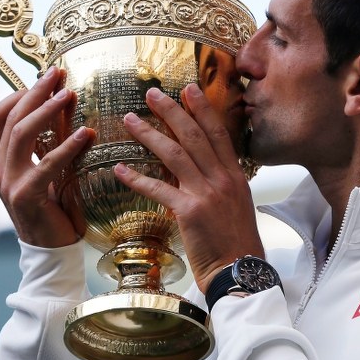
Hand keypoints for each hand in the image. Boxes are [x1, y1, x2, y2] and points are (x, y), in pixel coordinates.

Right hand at [0, 66, 93, 247]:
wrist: (52, 252)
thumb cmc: (56, 209)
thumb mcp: (52, 171)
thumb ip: (51, 144)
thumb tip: (68, 108)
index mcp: (1, 160)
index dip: (19, 93)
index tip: (47, 77)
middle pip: (11, 118)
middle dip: (36, 92)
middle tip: (59, 73)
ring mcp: (9, 183)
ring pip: (22, 135)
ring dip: (47, 111)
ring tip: (70, 94)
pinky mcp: (26, 197)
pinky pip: (46, 164)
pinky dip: (66, 146)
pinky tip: (85, 133)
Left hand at [114, 84, 264, 292]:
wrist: (240, 271)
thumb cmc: (236, 243)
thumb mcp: (236, 206)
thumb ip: (219, 184)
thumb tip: (199, 170)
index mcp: (234, 176)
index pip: (217, 133)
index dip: (202, 109)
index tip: (189, 89)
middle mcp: (222, 180)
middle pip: (193, 136)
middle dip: (172, 111)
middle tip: (152, 93)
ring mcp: (206, 194)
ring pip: (174, 154)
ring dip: (149, 134)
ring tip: (129, 119)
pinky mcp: (188, 212)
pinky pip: (158, 189)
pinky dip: (137, 178)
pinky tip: (120, 169)